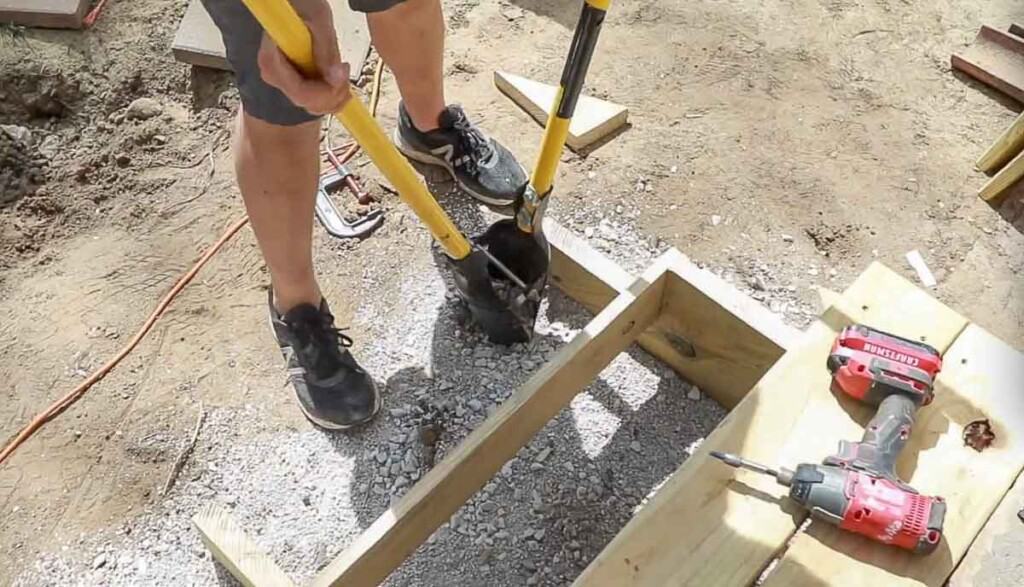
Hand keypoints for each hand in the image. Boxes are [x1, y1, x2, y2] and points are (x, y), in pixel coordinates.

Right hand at [256, 0, 350, 114]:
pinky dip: (332, 92)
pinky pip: (315, 99)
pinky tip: (339, 73)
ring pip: (313, 106)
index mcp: (272, 61)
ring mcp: (283, 81)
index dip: (326, 93)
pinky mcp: (293, 81)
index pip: (301, 94)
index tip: (343, 74)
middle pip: (308, 103)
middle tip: (346, 69)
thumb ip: (326, 50)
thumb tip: (336, 79)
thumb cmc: (303, 3)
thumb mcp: (319, 19)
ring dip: (335, 95)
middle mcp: (274, 76)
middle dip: (334, 94)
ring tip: (343, 69)